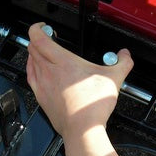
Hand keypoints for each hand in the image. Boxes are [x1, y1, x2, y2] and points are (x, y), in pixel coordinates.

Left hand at [26, 23, 132, 140]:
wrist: (82, 129)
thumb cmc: (92, 106)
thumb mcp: (114, 79)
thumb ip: (122, 63)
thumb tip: (125, 55)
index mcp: (63, 62)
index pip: (39, 38)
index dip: (37, 28)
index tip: (43, 27)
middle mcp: (49, 72)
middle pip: (33, 48)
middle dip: (38, 39)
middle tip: (47, 38)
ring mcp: (42, 85)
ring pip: (30, 62)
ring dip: (34, 53)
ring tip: (42, 52)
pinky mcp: (41, 97)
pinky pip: (30, 77)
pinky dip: (32, 69)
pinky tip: (37, 71)